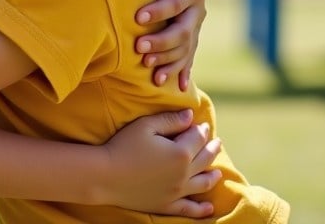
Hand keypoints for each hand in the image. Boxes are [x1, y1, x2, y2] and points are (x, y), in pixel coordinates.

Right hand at [101, 110, 220, 215]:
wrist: (106, 175)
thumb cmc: (124, 146)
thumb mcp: (146, 125)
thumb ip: (170, 120)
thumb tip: (191, 115)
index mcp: (181, 152)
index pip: (197, 138)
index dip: (202, 129)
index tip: (203, 125)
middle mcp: (184, 174)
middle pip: (205, 159)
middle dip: (212, 148)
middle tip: (217, 142)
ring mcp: (177, 192)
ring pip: (203, 183)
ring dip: (213, 175)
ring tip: (218, 171)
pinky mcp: (167, 205)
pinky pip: (189, 209)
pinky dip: (202, 209)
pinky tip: (209, 207)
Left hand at [136, 0, 205, 89]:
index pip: (175, 3)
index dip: (158, 11)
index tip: (137, 18)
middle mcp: (197, 12)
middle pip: (182, 32)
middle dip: (161, 41)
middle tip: (139, 47)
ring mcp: (195, 29)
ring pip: (185, 50)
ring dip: (167, 60)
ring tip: (147, 67)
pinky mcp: (191, 41)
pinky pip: (188, 60)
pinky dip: (181, 73)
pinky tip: (177, 87)